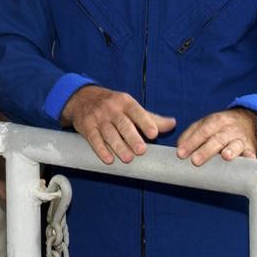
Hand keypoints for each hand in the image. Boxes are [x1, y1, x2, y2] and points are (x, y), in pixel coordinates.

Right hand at [61, 85, 176, 164]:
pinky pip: (94, 139)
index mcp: (125, 102)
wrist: (82, 98)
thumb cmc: (113, 105)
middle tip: (141, 150)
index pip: (137, 111)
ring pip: (109, 133)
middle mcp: (112, 108)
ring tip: (128, 159)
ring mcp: (98, 117)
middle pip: (123, 124)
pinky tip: (108, 159)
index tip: (154, 133)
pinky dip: (101, 150)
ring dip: (118, 146)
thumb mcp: (130, 106)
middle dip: (132, 137)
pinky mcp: (87, 126)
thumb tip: (173, 124)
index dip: (145, 122)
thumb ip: (151, 117)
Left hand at [176, 108, 256, 165]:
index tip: (181, 153)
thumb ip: (191, 134)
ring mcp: (240, 139)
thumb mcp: (206, 124)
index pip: (202, 131)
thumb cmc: (221, 126)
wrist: (248, 121)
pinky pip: (251, 153)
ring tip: (225, 156)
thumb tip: (179, 148)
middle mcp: (228, 129)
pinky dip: (250, 157)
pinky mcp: (251, 148)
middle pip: (217, 139)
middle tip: (195, 161)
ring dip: (231, 150)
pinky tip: (248, 160)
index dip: (191, 142)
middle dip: (206, 150)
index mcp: (215, 121)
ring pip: (235, 144)